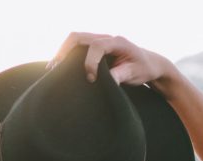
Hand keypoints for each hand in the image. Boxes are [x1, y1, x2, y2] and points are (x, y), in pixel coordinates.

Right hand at [47, 32, 175, 87]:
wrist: (149, 64)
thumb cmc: (144, 69)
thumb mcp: (136, 74)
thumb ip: (122, 75)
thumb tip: (109, 80)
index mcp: (117, 42)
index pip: (96, 46)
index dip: (90, 62)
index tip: (91, 79)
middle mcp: (106, 38)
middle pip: (78, 37)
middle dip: (64, 52)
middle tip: (55, 69)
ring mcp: (99, 42)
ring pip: (75, 41)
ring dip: (62, 53)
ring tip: (53, 70)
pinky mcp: (96, 49)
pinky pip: (77, 48)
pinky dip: (67, 56)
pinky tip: (60, 70)